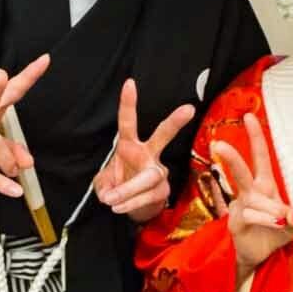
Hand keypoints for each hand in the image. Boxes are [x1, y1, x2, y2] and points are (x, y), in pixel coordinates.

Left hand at [94, 79, 194, 222]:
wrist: (133, 207)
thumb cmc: (118, 185)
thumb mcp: (103, 184)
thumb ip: (103, 186)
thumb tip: (109, 195)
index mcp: (129, 145)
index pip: (128, 121)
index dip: (128, 103)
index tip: (130, 83)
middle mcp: (147, 154)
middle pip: (163, 135)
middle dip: (175, 122)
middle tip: (189, 109)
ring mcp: (157, 171)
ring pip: (148, 177)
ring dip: (128, 190)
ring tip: (111, 200)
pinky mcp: (162, 190)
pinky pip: (148, 195)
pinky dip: (130, 202)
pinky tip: (118, 207)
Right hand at [208, 113, 292, 278]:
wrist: (259, 257)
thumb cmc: (274, 234)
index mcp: (264, 185)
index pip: (260, 157)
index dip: (255, 137)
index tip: (249, 116)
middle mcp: (250, 192)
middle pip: (240, 171)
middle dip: (231, 158)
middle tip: (219, 145)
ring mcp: (241, 207)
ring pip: (253, 199)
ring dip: (271, 209)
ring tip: (284, 218)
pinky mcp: (236, 222)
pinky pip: (251, 216)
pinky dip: (267, 220)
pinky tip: (277, 224)